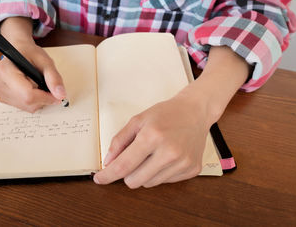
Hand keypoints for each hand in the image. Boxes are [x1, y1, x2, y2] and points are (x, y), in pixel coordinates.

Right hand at [0, 40, 65, 112]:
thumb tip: (60, 95)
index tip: (56, 96)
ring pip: (26, 107)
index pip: (27, 94)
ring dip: (38, 100)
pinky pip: (22, 107)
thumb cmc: (30, 54)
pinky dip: (31, 101)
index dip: (45, 98)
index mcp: (5, 70)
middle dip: (43, 98)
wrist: (18, 51)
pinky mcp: (0, 98)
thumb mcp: (45, 61)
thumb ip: (54, 77)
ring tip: (37, 84)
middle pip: (27, 102)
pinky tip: (30, 88)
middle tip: (47, 86)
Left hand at [93, 45, 250, 187]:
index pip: (124, 165)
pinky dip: (160, 173)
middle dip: (127, 173)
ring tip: (152, 154)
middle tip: (132, 159)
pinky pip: (165, 182)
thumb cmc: (165, 114)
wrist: (196, 111)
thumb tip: (108, 162)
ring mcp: (183, 163)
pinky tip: (166, 157)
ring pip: (149, 184)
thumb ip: (119, 141)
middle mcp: (169, 152)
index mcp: (152, 136)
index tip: (99, 179)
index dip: (108, 175)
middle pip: (134, 181)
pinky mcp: (192, 169)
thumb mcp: (138, 120)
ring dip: (144, 173)